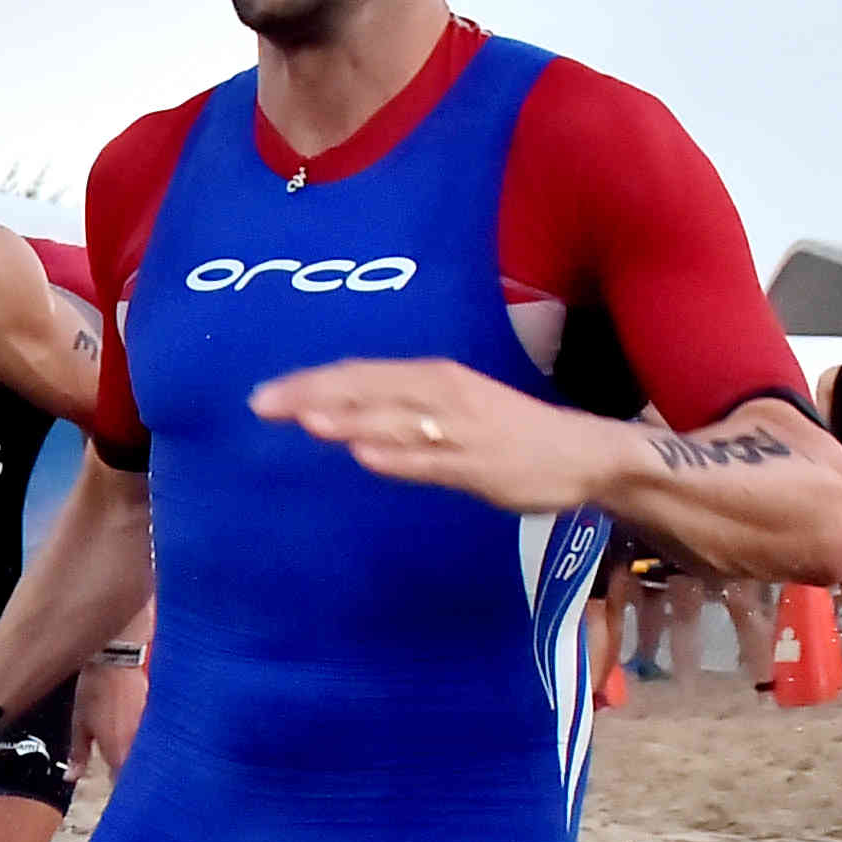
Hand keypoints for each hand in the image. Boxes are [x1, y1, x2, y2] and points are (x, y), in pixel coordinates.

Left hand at [246, 358, 616, 512]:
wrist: (581, 453)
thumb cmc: (505, 429)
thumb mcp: (447, 407)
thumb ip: (394, 411)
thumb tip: (335, 415)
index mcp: (433, 377)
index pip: (360, 374)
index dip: (309, 382)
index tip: (262, 395)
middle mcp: (443, 395)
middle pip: (367, 391)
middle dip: (313, 395)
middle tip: (261, 405)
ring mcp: (460, 431)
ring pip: (396, 422)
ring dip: (350, 420)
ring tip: (305, 421)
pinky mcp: (478, 467)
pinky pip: (432, 462)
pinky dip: (399, 458)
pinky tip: (365, 456)